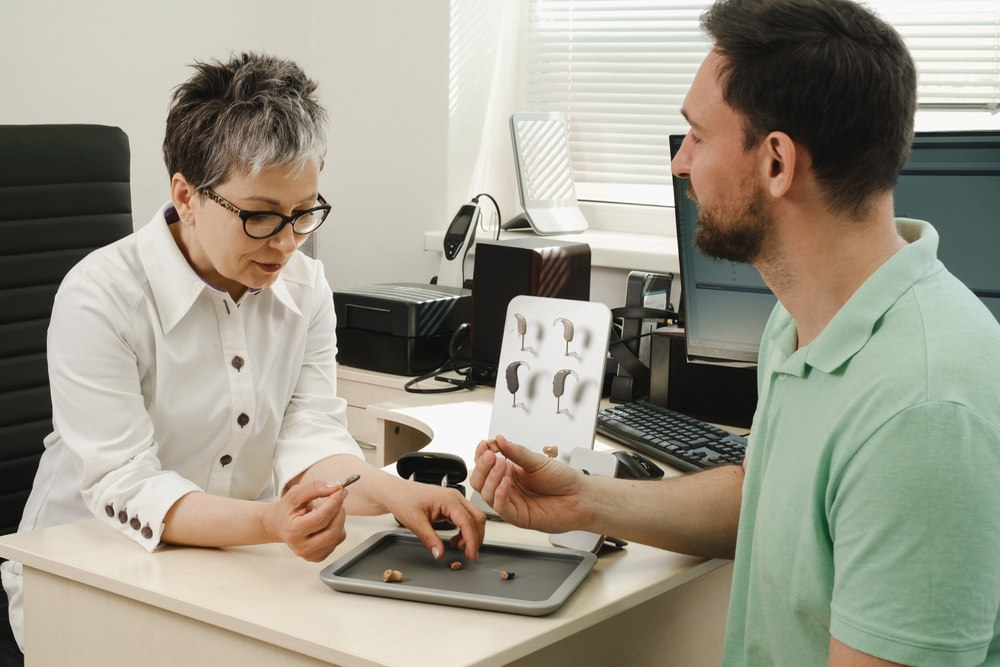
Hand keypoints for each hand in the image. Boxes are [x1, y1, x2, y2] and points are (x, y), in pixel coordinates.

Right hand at [263, 479, 347, 561]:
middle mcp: (301, 547)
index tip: (340, 491)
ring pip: (338, 536)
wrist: (278, 525)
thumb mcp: (296, 493)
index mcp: (293, 531)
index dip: (334, 503)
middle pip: (333, 531)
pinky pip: (338, 541)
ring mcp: (310, 554)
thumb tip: (335, 488)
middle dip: (340, 511)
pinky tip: (328, 522)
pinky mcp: (319, 557)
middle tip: (338, 498)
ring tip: (330, 509)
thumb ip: (315, 487)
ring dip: (340, 519)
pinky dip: (338, 528)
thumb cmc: (287, 509)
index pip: (321, 518)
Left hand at [384, 482, 485, 560]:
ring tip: (458, 547)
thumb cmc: (404, 500)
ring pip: (473, 518)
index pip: (467, 521)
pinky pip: (465, 518)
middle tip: (469, 554)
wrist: (396, 492)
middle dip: (476, 537)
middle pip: (477, 518)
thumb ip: (429, 539)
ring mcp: (454, 500)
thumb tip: (439, 553)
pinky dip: (465, 531)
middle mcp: (455, 497)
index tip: (471, 554)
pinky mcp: (451, 505)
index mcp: (448, 499)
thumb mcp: (415, 522)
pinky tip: (455, 540)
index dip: (472, 540)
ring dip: (471, 534)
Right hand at [470, 434, 587, 532]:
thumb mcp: (537, 461)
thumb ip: (517, 452)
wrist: (580, 496)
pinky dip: (500, 494)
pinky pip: (501, 508)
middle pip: (480, 480)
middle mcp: (507, 487)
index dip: (481, 455)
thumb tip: (499, 439)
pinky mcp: (518, 517)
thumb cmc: (563, 480)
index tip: (484, 445)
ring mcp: (511, 502)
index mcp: (510, 472)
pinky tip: (506, 482)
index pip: (485, 464)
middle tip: (491, 456)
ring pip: (486, 494)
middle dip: (482, 467)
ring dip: (491, 479)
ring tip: (501, 465)